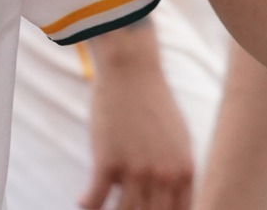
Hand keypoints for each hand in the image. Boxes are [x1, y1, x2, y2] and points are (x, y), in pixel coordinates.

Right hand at [82, 27, 194, 209]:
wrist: (131, 71)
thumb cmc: (153, 101)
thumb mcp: (179, 138)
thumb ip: (176, 169)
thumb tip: (169, 192)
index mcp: (183, 171)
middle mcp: (163, 175)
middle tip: (124, 208)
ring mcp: (135, 169)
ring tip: (102, 209)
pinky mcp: (107, 160)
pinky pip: (96, 197)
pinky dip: (88, 204)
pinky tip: (82, 201)